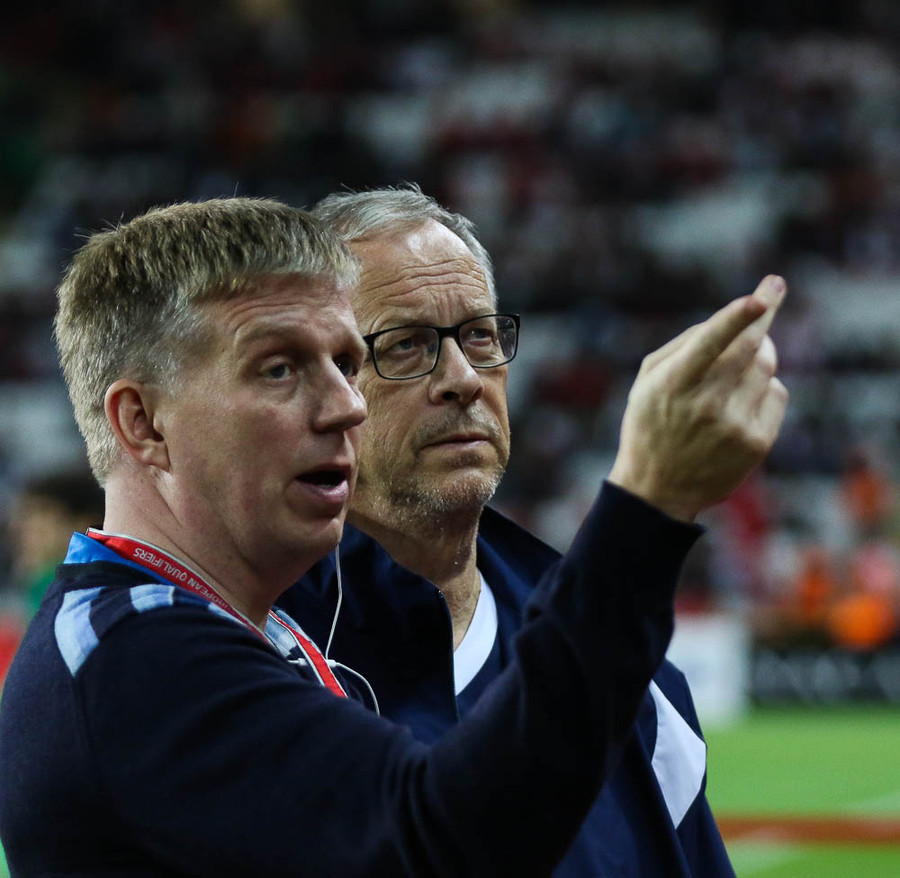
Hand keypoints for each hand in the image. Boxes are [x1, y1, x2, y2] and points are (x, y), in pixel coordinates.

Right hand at [608, 274, 788, 521]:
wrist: (657, 489)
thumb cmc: (650, 424)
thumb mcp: (647, 382)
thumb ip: (684, 345)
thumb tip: (733, 320)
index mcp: (674, 384)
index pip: (711, 341)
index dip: (738, 316)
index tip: (763, 295)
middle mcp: (706, 404)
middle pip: (752, 347)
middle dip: (763, 316)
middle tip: (769, 297)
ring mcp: (734, 425)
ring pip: (767, 367)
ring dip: (758, 357)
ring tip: (734, 371)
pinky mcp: (756, 442)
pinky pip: (777, 394)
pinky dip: (765, 387)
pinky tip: (741, 401)